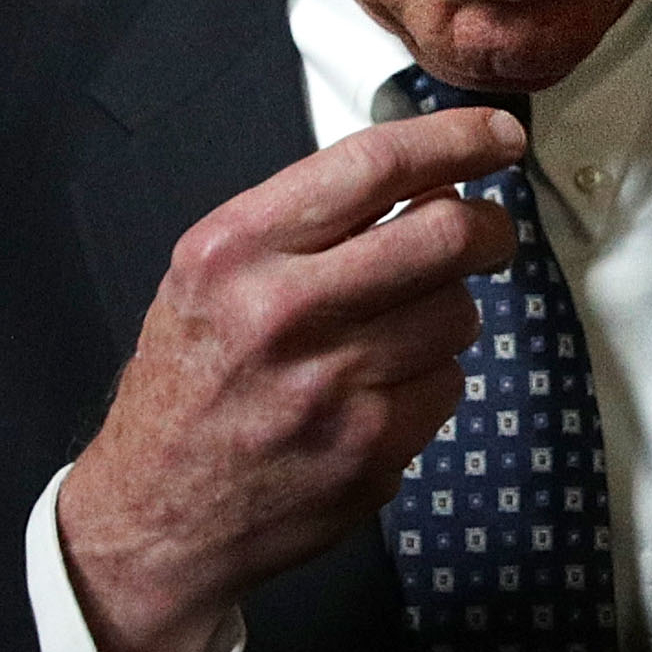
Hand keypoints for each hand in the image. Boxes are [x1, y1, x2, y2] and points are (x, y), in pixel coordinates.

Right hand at [58, 106, 523, 651]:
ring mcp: (332, 386)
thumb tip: (432, 180)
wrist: (154, 516)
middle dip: (489, 228)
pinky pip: (448, 384)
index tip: (497, 135)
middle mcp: (282, 311)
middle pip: (445, 235)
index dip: (456, 140)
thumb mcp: (211, 277)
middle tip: (491, 233)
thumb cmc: (190, 383)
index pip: (372, 166)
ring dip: (450, 311)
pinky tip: (383, 390)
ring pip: (458, 313)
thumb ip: (308, 223)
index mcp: (235, 251)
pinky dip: (432, 379)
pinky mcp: (371, 448)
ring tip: (401, 328)